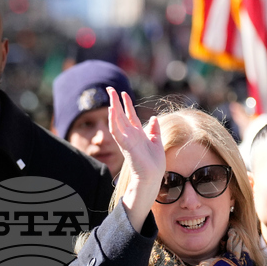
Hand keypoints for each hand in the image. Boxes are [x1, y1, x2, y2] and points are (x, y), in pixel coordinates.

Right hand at [107, 88, 163, 231]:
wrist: (152, 176)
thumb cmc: (154, 163)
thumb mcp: (156, 141)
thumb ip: (154, 130)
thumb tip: (155, 118)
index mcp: (138, 134)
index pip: (130, 116)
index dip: (126, 104)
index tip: (123, 93)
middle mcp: (130, 135)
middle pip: (121, 115)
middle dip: (115, 102)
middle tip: (109, 88)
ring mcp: (127, 140)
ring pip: (117, 121)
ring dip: (113, 108)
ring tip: (110, 96)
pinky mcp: (126, 146)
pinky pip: (117, 132)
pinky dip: (113, 122)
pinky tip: (111, 111)